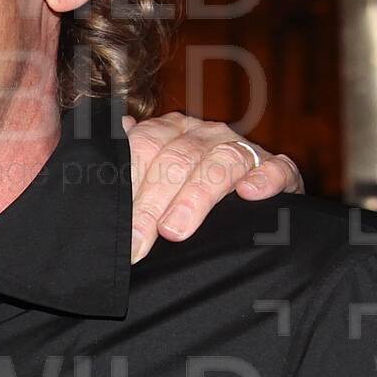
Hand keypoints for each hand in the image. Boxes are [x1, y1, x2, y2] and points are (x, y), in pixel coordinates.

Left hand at [123, 112, 303, 261]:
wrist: (250, 218)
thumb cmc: (184, 202)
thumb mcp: (150, 186)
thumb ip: (126, 166)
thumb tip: (96, 138)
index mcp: (170, 133)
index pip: (145, 144)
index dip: (128, 182)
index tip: (115, 223)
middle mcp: (206, 135)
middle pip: (177, 158)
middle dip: (153, 203)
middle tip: (137, 243)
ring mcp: (245, 150)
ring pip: (221, 161)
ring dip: (196, 196)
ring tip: (175, 231)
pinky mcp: (280, 170)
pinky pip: (277, 167)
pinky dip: (265, 178)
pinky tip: (250, 194)